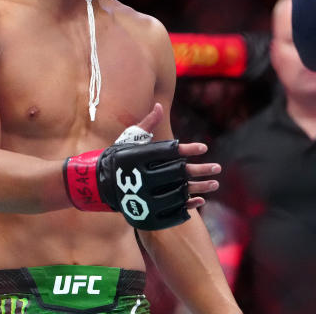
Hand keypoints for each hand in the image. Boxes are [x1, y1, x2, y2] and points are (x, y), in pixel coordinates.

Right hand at [63, 102, 222, 229]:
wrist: (98, 184)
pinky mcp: (145, 209)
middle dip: (200, 170)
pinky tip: (200, 201)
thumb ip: (147, 125)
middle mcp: (143, 175)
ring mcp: (144, 195)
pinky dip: (186, 205)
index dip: (188, 150)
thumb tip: (158, 106)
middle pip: (178, 173)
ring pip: (178, 192)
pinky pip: (170, 209)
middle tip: (217, 168)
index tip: (203, 148)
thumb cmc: (117, 158)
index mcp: (139, 157)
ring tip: (215, 184)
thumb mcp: (129, 139)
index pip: (168, 151)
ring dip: (198, 188)